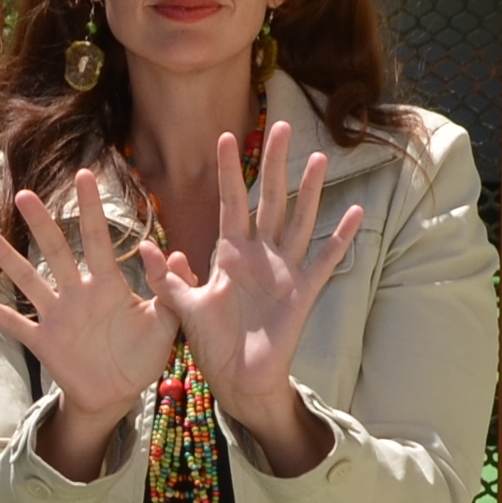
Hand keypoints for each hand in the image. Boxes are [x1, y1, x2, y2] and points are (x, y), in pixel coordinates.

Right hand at [0, 169, 177, 424]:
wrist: (119, 393)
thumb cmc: (143, 354)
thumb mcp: (167, 323)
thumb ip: (170, 289)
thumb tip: (173, 252)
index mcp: (109, 285)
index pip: (99, 239)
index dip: (92, 208)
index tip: (84, 175)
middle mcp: (78, 294)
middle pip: (56, 251)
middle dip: (41, 223)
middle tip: (24, 194)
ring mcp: (57, 316)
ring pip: (28, 280)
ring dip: (7, 257)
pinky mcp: (44, 342)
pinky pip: (13, 324)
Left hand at [144, 122, 362, 426]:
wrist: (237, 378)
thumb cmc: (212, 342)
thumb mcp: (183, 306)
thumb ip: (167, 278)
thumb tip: (145, 248)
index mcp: (229, 253)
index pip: (229, 201)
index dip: (228, 170)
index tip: (225, 136)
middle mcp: (260, 254)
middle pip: (270, 198)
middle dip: (275, 163)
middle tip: (283, 125)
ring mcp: (284, 269)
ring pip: (299, 219)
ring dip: (310, 190)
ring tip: (319, 157)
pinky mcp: (304, 291)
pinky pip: (325, 259)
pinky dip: (340, 237)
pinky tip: (355, 212)